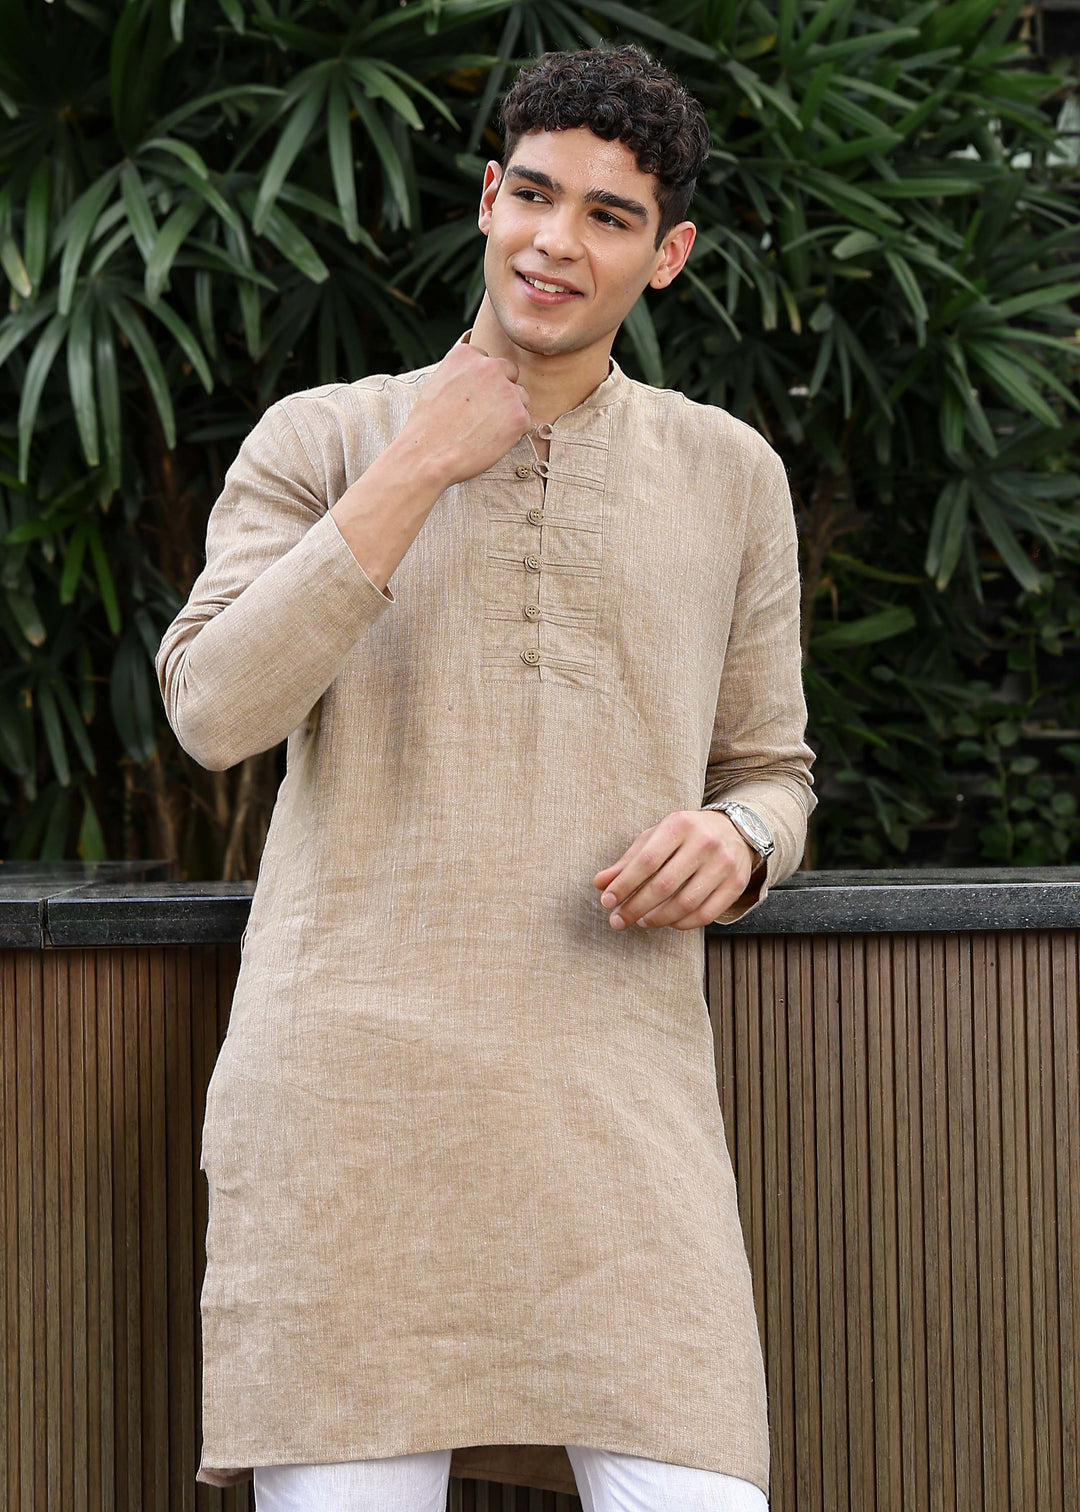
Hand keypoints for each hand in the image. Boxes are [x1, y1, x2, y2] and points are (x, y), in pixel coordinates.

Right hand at [398, 340, 531, 487]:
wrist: (427, 455)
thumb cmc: (428, 426)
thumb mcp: (438, 384)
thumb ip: (462, 374)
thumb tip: (478, 380)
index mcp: (467, 355)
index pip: (488, 362)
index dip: (482, 383)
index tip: (472, 399)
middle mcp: (489, 366)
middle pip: (510, 373)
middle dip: (501, 392)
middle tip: (482, 415)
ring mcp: (507, 390)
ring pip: (521, 397)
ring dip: (510, 411)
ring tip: (484, 430)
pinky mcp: (518, 415)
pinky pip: (524, 421)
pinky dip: (512, 433)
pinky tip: (490, 440)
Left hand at [593, 809, 760, 930]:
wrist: (733, 830)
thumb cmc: (685, 835)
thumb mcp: (655, 838)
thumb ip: (627, 862)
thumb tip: (600, 884)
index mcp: (679, 825)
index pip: (646, 861)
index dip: (624, 885)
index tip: (607, 902)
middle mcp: (704, 842)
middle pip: (664, 885)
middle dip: (635, 907)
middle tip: (618, 920)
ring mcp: (723, 864)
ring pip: (685, 904)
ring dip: (657, 919)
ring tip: (641, 921)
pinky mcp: (736, 884)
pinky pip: (706, 914)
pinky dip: (682, 924)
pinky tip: (667, 921)